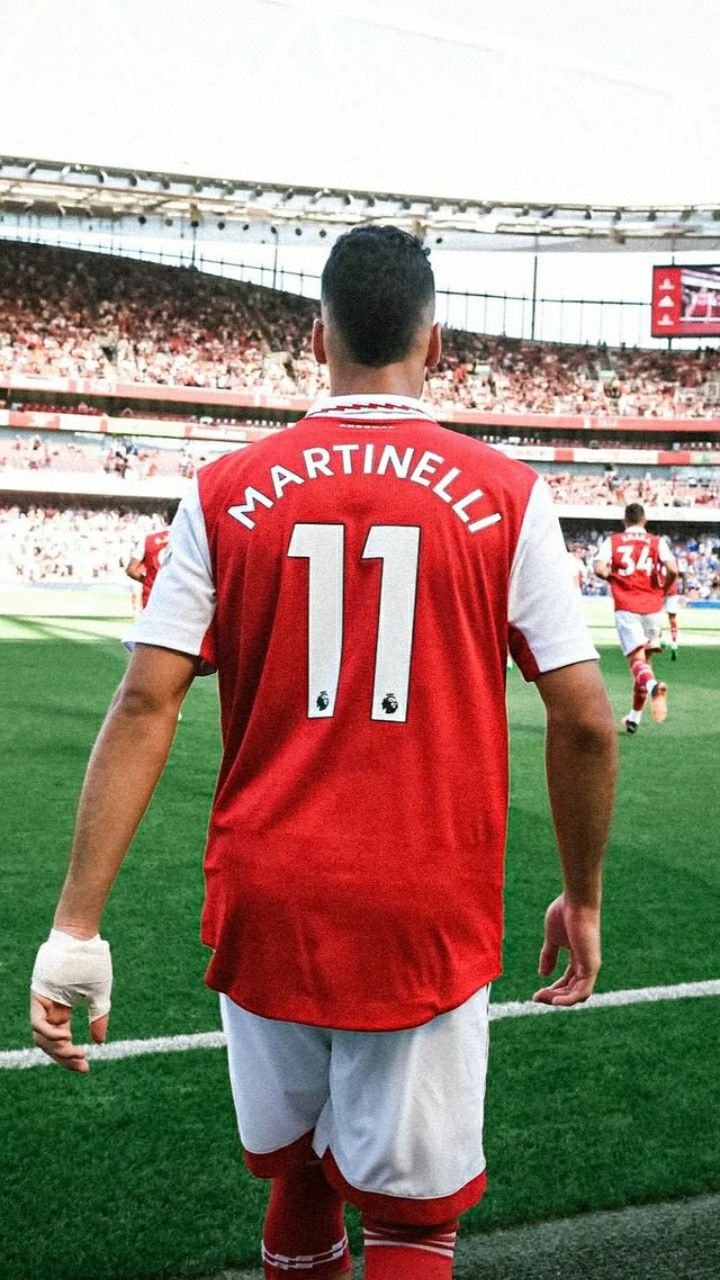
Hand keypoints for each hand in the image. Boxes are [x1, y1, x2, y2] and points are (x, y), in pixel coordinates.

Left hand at [30, 929, 111, 1071]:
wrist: (83, 936)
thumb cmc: (92, 961)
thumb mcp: (98, 994)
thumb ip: (98, 1018)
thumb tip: (99, 1043)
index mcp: (61, 1008)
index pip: (59, 1039)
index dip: (69, 1056)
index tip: (86, 1066)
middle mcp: (48, 1008)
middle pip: (48, 1042)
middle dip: (64, 1057)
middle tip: (82, 1064)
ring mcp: (42, 1001)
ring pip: (41, 1036)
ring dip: (57, 1049)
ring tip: (74, 1051)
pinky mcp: (38, 993)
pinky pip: (37, 1021)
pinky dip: (49, 1032)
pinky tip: (64, 1037)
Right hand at [533, 894, 600, 1005]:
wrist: (576, 902)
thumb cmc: (565, 913)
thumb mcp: (552, 938)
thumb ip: (549, 955)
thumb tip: (543, 974)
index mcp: (578, 958)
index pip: (568, 981)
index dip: (553, 989)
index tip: (537, 993)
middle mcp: (586, 965)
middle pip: (571, 990)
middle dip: (553, 996)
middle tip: (536, 997)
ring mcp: (590, 966)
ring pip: (576, 995)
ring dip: (558, 1000)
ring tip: (541, 998)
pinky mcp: (591, 966)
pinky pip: (582, 992)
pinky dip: (569, 1000)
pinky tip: (555, 1001)